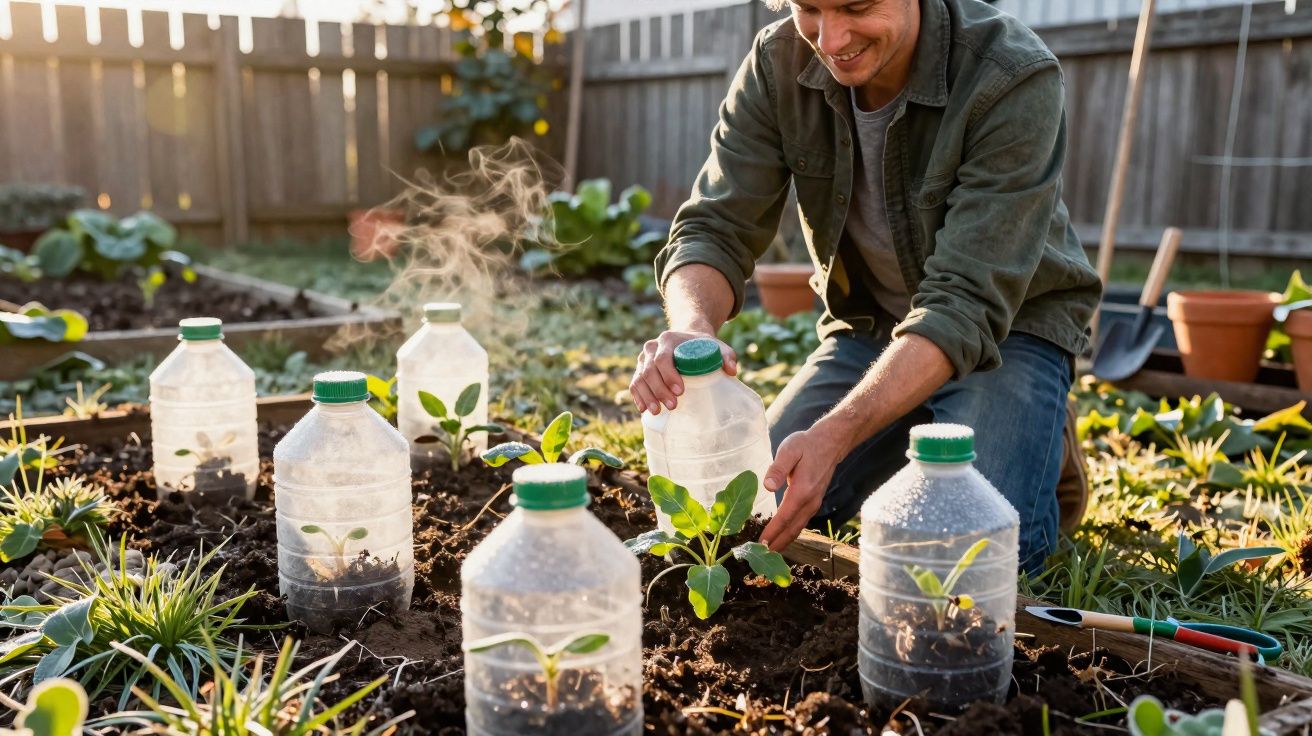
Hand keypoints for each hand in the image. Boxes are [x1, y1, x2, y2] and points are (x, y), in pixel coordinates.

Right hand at [630, 330, 736, 414]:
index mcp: (667, 340)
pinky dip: (638, 396)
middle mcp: (651, 348)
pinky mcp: (640, 370)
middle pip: (649, 370)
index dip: (668, 375)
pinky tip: (644, 409)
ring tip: (657, 411)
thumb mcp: (716, 346)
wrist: (686, 338)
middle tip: (672, 406)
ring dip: (647, 396)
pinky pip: (635, 384)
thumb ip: (726, 356)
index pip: (662, 358)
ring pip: (640, 378)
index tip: (680, 391)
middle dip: (659, 390)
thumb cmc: (701, 345)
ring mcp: (643, 359)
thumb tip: (732, 371)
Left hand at [760, 424, 850, 551]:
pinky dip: (790, 533)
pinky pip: (800, 523)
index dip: (771, 533)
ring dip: (783, 541)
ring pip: (797, 528)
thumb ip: (778, 468)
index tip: (760, 545)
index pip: (784, 518)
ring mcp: (814, 504)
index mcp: (802, 491)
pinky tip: (780, 537)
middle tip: (760, 556)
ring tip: (768, 553)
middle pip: (791, 529)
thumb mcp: (789, 450)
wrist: (830, 443)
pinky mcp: (814, 503)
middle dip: (777, 544)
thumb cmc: (806, 444)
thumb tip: (768, 486)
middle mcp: (810, 502)